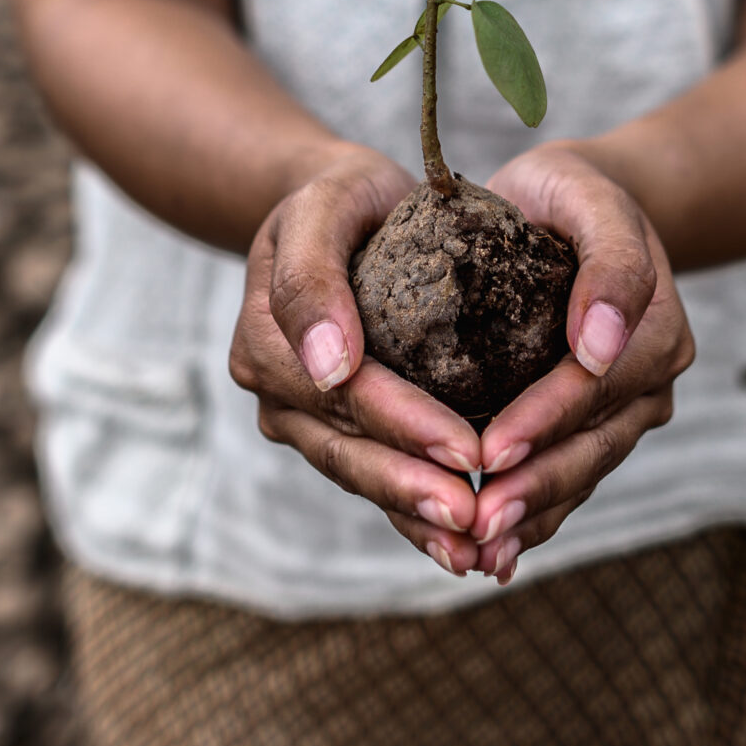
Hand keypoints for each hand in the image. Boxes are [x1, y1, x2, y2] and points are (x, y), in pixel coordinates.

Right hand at [227, 144, 494, 575]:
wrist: (341, 207)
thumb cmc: (342, 196)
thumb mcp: (325, 204)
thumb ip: (311, 274)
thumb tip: (326, 367)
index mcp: (267, 338)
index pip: (346, 394)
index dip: (406, 426)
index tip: (470, 451)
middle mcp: (276, 389)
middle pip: (350, 448)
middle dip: (413, 488)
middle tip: (478, 518)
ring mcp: (300, 417)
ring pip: (360, 474)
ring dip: (414, 516)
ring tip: (475, 549)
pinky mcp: (334, 431)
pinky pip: (373, 476)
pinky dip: (412, 515)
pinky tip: (459, 547)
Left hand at [466, 142, 694, 584]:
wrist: (576, 204)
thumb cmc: (571, 194)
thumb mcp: (589, 196)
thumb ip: (610, 261)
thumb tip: (603, 345)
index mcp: (654, 330)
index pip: (592, 388)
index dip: (542, 423)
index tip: (488, 453)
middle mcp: (651, 381)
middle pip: (591, 446)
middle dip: (534, 489)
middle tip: (477, 525)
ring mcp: (629, 411)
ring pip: (582, 474)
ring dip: (532, 516)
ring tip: (479, 552)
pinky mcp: (598, 428)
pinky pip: (570, 479)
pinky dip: (535, 516)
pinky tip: (492, 552)